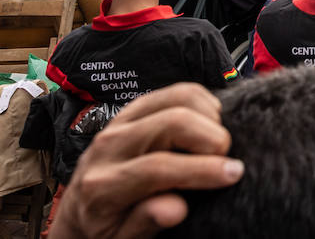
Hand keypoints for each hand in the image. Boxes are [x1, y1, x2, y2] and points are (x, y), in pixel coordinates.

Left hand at [49, 83, 242, 238]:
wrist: (81, 209)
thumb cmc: (107, 228)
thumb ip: (145, 223)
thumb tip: (175, 209)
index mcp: (102, 186)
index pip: (158, 168)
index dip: (203, 170)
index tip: (233, 174)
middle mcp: (108, 146)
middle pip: (172, 122)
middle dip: (212, 139)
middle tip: (227, 161)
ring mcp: (121, 121)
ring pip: (180, 97)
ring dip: (210, 116)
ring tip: (216, 144)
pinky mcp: (135, 107)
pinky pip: (179, 91)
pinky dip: (204, 103)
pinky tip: (208, 127)